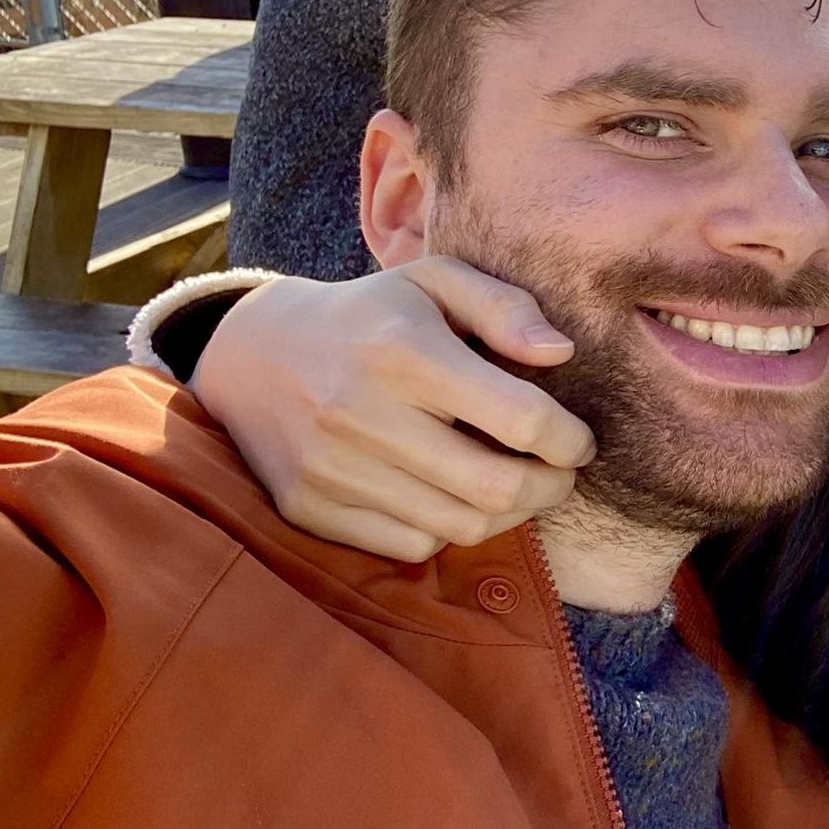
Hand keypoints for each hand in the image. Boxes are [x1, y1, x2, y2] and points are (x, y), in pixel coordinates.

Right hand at [191, 259, 594, 559]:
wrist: (250, 355)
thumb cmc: (370, 315)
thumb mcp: (434, 282)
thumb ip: (504, 307)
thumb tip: (560, 354)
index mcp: (401, 350)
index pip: (519, 418)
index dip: (568, 438)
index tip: (579, 440)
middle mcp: (360, 414)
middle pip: (495, 486)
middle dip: (551, 488)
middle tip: (561, 474)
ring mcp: (330, 470)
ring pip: (459, 526)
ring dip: (509, 515)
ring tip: (520, 487)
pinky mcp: (310, 510)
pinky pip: (411, 546)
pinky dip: (449, 530)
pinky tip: (456, 498)